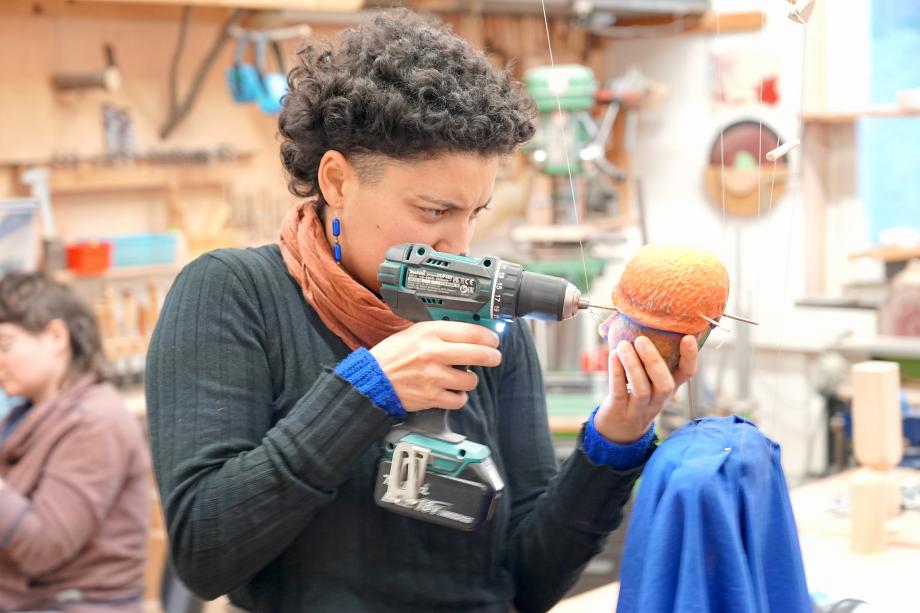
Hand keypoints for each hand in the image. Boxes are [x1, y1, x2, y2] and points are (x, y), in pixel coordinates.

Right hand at [370, 321, 501, 411]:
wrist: (372, 379)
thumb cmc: (392, 356)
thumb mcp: (413, 332)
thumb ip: (439, 332)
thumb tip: (469, 333)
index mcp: (429, 333)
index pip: (470, 332)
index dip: (489, 336)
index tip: (493, 339)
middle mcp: (433, 353)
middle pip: (478, 354)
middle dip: (492, 356)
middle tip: (494, 357)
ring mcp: (433, 377)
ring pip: (471, 380)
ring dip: (470, 380)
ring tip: (462, 377)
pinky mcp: (431, 397)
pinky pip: (459, 400)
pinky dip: (459, 397)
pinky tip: (452, 391)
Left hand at [594, 335, 697, 443]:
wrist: (619, 430)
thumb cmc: (635, 395)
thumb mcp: (649, 380)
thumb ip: (650, 358)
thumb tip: (644, 321)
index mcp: (670, 388)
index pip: (687, 374)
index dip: (690, 357)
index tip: (688, 337)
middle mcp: (658, 399)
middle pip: (664, 385)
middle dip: (654, 361)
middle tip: (642, 340)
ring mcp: (639, 408)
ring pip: (641, 389)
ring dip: (632, 365)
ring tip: (624, 345)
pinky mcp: (620, 410)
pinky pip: (619, 391)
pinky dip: (616, 372)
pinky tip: (613, 355)